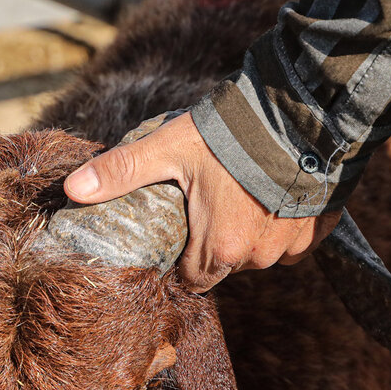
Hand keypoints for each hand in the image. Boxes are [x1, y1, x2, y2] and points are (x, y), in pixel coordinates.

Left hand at [64, 113, 339, 291]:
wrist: (305, 111)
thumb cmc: (231, 134)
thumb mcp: (168, 148)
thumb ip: (121, 172)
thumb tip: (71, 190)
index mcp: (219, 250)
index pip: (192, 278)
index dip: (183, 256)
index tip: (182, 228)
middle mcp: (258, 258)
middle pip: (226, 265)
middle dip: (217, 240)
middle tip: (211, 198)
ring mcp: (292, 247)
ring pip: (261, 252)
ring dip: (252, 231)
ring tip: (244, 190)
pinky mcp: (319, 231)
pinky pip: (295, 240)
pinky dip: (284, 221)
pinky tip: (276, 192)